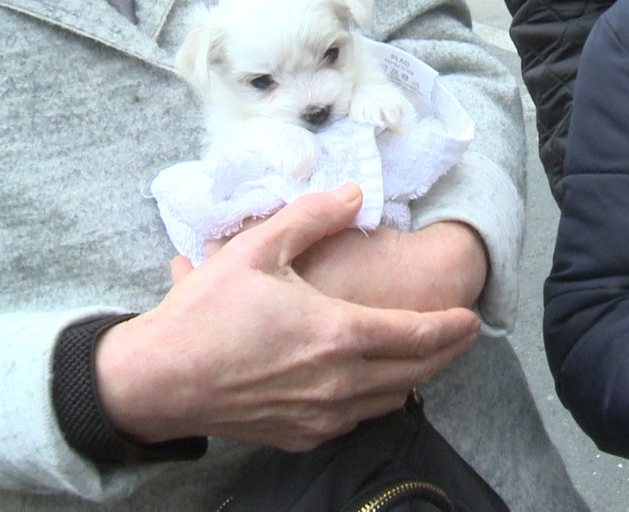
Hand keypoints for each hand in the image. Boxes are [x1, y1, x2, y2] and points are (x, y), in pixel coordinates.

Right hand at [95, 185, 480, 451]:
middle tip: (462, 335)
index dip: (453, 327)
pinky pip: (358, 420)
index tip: (473, 318)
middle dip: (446, 353)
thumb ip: (313, 217)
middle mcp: (340, 382)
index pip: (419, 336)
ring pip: (391, 400)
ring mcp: (322, 415)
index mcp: (337, 334)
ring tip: (425, 355)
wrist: (155, 382)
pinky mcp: (302, 435)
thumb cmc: (204, 314)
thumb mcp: (257, 249)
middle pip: (416, 372)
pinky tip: (375, 382)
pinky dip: (378, 399)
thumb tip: (353, 192)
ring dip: (415, 376)